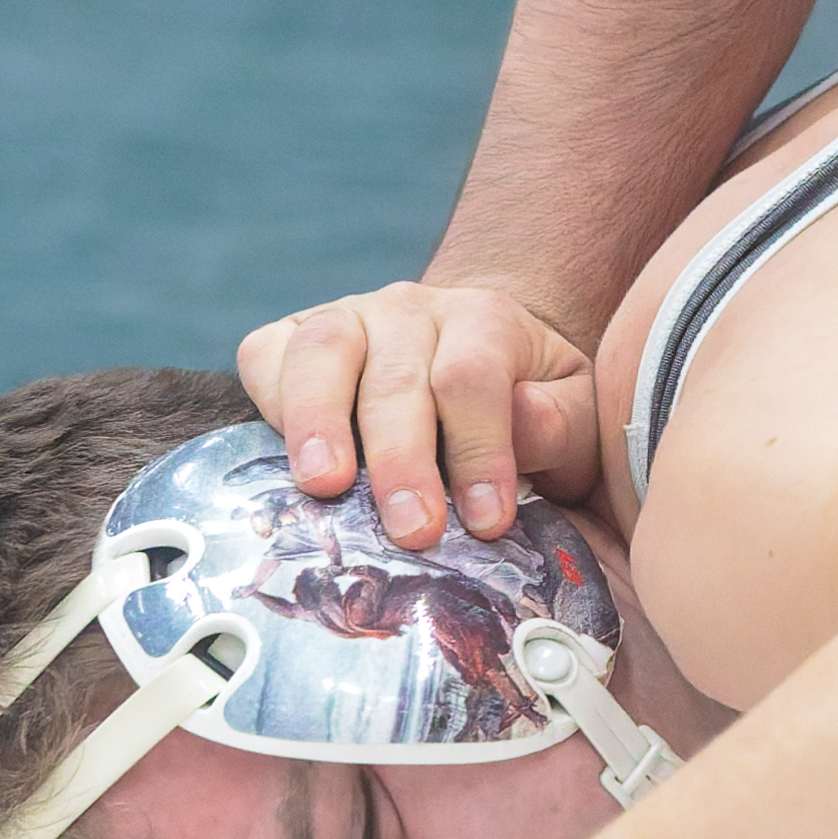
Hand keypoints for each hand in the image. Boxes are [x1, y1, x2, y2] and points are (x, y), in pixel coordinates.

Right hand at [235, 281, 598, 547]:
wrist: (469, 363)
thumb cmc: (523, 402)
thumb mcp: (571, 414)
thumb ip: (559, 421)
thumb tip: (526, 422)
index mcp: (485, 320)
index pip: (474, 378)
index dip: (480, 450)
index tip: (488, 522)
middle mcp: (410, 308)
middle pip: (397, 378)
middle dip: (404, 460)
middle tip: (413, 530)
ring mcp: (345, 317)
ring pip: (322, 354)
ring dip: (319, 422)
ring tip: (324, 486)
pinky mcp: (291, 337)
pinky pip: (266, 356)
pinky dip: (267, 401)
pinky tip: (280, 460)